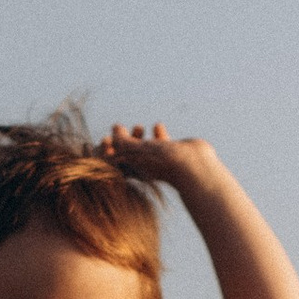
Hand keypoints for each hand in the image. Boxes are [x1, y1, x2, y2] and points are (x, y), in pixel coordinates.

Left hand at [103, 118, 217, 192]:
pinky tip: (157, 126)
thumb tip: (112, 133)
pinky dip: (158, 135)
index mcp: (134, 172)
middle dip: (121, 142)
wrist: (195, 166)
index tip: (103, 138)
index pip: (115, 163)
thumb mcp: (140, 151)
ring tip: (139, 126)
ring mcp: (159, 162)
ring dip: (140, 137)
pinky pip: (162, 144)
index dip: (106, 151)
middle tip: (117, 126)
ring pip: (146, 149)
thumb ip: (124, 142)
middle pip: (128, 156)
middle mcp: (145, 169)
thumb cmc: (164, 161)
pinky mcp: (173, 155)